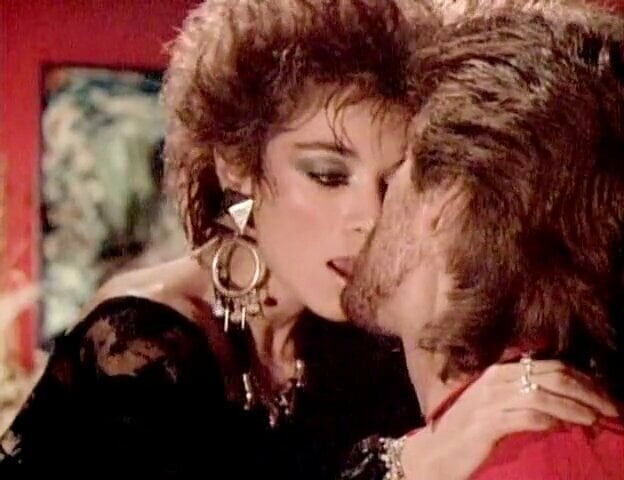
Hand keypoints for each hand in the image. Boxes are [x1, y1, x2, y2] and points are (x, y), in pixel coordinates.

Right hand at [401, 360, 617, 479]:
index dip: (585, 379)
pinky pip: (526, 416)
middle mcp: (496, 379)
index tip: (608, 395)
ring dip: (576, 407)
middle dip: (589, 391)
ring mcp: (489, 400)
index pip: (551, 365)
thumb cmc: (465, 434)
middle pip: (553, 375)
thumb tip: (567, 404)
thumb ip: (523, 398)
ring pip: (544, 394)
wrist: (432, 456)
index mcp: (499, 372)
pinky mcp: (485, 423)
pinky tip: (564, 428)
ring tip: (597, 419)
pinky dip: (551, 420)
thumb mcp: (494, 408)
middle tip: (613, 408)